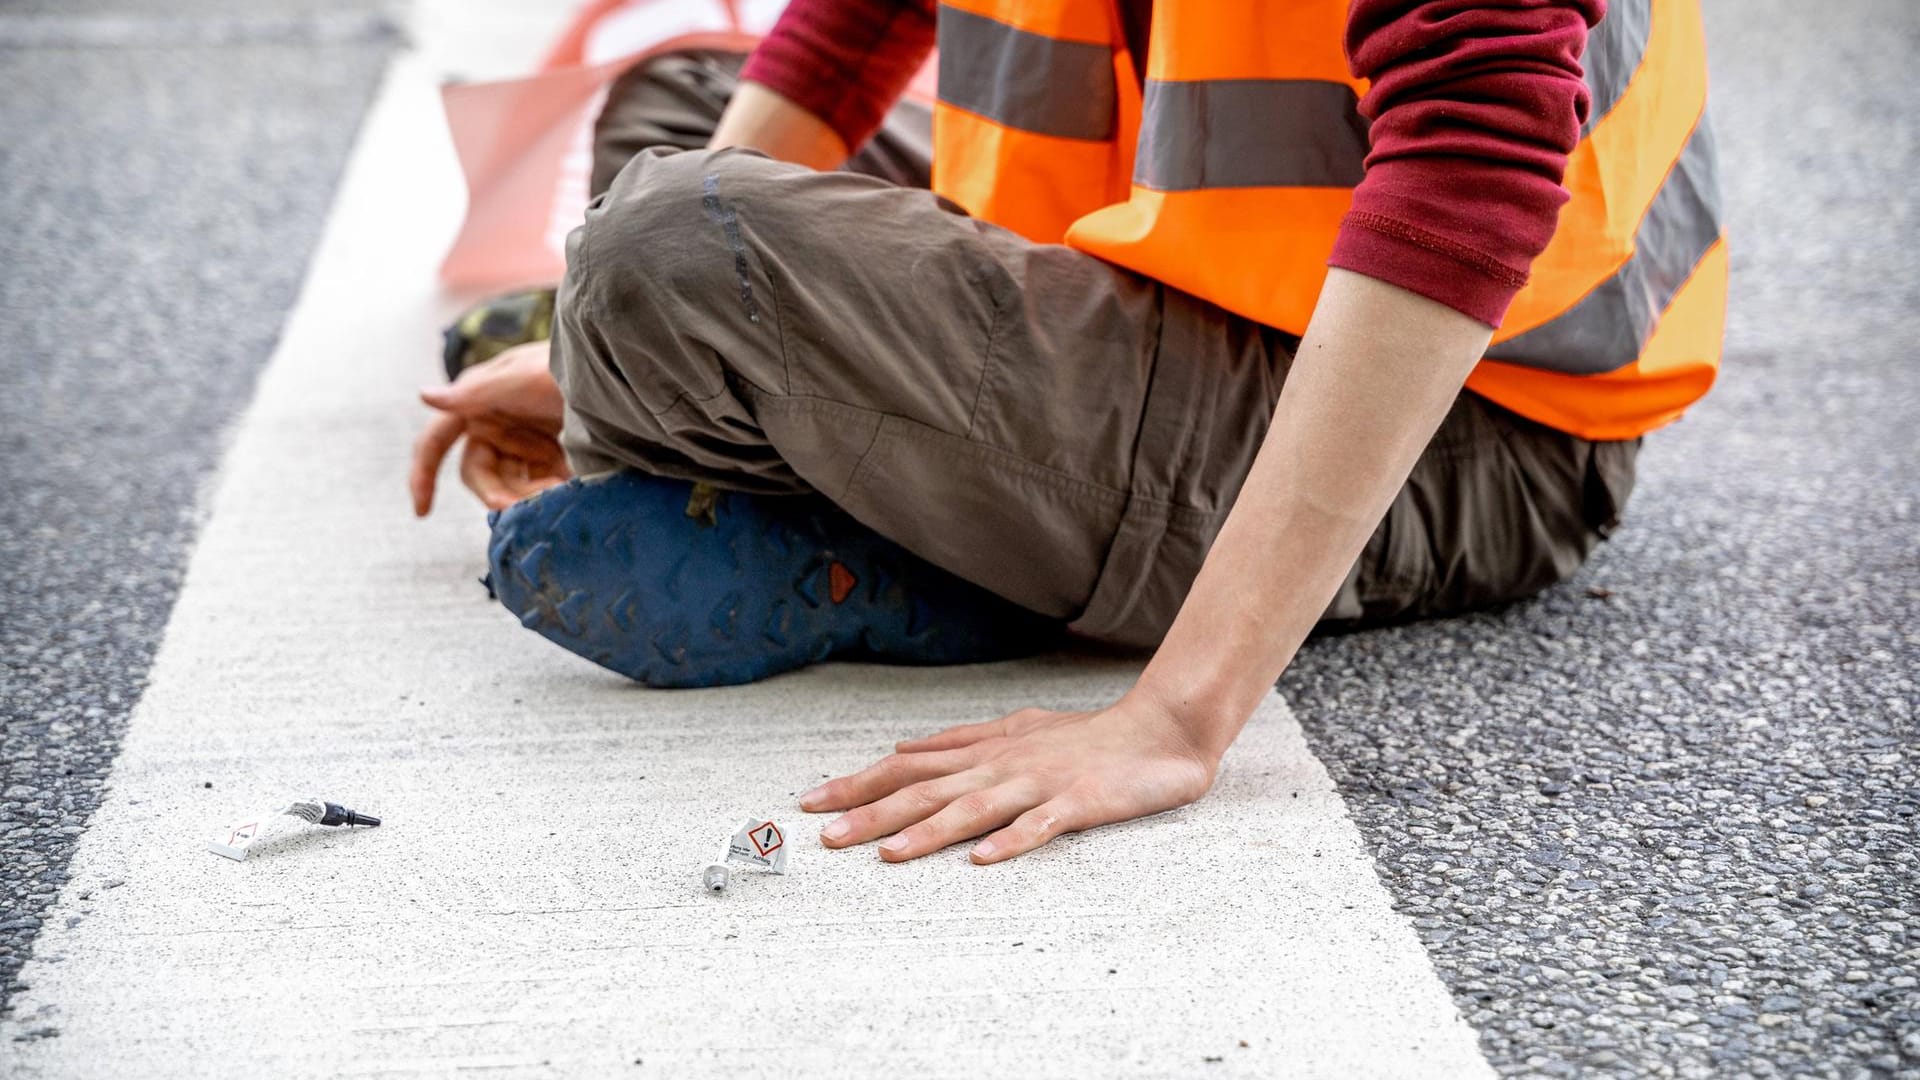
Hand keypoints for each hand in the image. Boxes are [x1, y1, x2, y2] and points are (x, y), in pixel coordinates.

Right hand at [410, 341, 570, 515]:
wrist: (614, 374)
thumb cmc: (564, 366)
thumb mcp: (521, 376)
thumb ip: (475, 391)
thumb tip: (423, 396)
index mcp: (475, 400)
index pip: (437, 440)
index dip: (423, 475)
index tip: (422, 512)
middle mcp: (494, 424)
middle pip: (479, 473)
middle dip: (496, 493)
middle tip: (517, 508)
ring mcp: (523, 444)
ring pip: (509, 486)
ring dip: (527, 496)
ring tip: (557, 490)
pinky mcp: (550, 459)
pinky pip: (536, 488)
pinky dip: (546, 495)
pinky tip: (566, 490)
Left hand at [799, 692, 1219, 863]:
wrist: (1162, 728)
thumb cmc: (1088, 736)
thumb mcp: (1016, 729)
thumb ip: (959, 741)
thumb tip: (903, 748)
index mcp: (986, 751)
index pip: (909, 767)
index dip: (860, 783)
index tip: (813, 803)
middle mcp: (1003, 765)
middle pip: (928, 790)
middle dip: (873, 813)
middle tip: (825, 837)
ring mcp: (1040, 784)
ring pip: (974, 809)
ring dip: (928, 832)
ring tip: (887, 855)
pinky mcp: (1080, 803)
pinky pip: (1041, 826)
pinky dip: (1011, 841)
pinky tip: (983, 861)